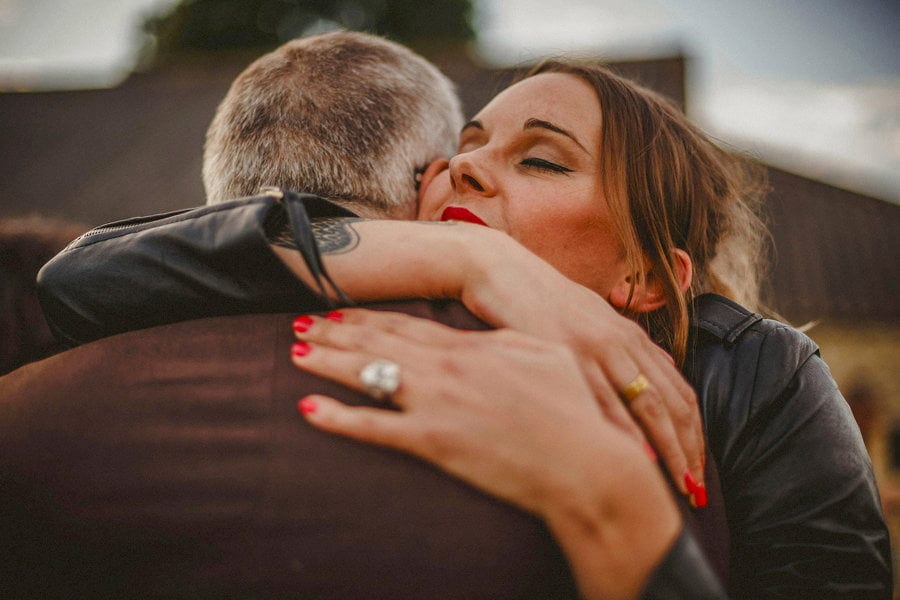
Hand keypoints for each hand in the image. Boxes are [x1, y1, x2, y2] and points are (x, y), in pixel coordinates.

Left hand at [290, 308, 680, 599]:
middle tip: (301, 320)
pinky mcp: (432, 442)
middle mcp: (444, 369)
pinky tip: (308, 407)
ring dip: (325, 362)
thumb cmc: (573, 410)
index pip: (405, 325)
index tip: (339, 309)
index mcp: (470, 347)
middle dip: (334, 332)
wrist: (586, 463)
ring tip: (294, 350)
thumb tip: (478, 338)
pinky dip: (337, 418)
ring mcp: (435, 404)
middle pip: (375, 343)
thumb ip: (501, 343)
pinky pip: (373, 428)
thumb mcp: (542, 356)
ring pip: (365, 375)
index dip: (367, 317)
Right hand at [458, 237, 706, 503]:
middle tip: (699, 490)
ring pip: (648, 405)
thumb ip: (621, 347)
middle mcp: (623, 342)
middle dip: (690, 450)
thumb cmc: (540, 298)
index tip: (699, 468)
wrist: (499, 270)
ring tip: (679, 487)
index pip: (680, 391)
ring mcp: (597, 348)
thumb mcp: (589, 318)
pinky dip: (623, 432)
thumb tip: (652, 372)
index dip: (695, 434)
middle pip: (673, 404)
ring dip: (669, 449)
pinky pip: (603, 400)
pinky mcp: (567, 353)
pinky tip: (634, 458)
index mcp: (631, 335)